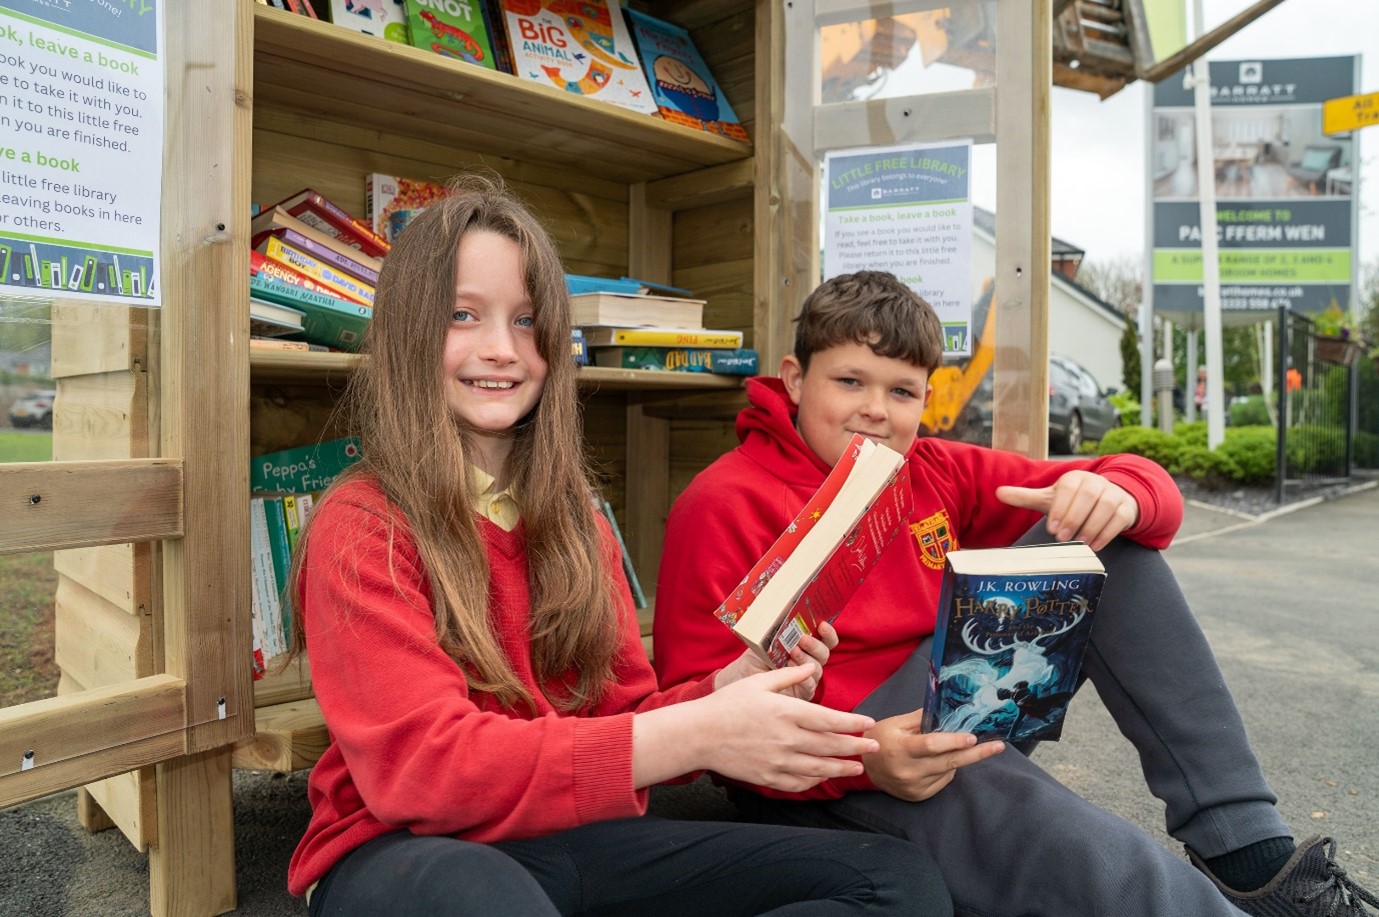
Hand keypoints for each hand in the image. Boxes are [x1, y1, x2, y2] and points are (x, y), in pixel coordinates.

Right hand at [668, 666, 880, 792]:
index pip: (830, 719)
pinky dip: (815, 781)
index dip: (853, 723)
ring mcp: (778, 761)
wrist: (699, 735)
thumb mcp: (758, 683)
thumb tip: (812, 667)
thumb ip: (788, 677)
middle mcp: (787, 739)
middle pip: (831, 746)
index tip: (869, 723)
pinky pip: (799, 783)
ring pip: (820, 768)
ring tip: (857, 767)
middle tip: (874, 747)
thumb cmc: (727, 705)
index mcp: (786, 712)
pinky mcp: (768, 778)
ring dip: (842, 768)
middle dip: (857, 746)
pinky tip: (824, 777)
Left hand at [715, 621, 838, 700]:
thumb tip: (782, 603)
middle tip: (802, 638)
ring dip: (806, 659)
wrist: (741, 675)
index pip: (827, 639)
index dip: (828, 632)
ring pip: (818, 669)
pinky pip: (810, 687)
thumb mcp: (767, 635)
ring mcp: (807, 677)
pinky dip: (804, 678)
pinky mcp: (801, 693)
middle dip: (815, 644)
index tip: (822, 624)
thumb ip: (779, 625)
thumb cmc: (756, 653)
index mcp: (807, 644)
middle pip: (824, 653)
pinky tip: (791, 668)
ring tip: (792, 652)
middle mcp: (810, 660)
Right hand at [862, 710, 1004, 801]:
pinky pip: (943, 781)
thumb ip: (921, 718)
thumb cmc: (881, 739)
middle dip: (976, 754)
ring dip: (958, 757)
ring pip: (948, 770)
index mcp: (900, 749)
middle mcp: (908, 771)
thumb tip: (948, 711)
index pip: (931, 745)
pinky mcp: (919, 796)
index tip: (973, 737)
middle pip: (949, 762)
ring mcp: (915, 786)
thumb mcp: (895, 723)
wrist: (865, 768)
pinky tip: (939, 761)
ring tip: (955, 746)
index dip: (953, 741)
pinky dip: (947, 768)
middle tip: (998, 746)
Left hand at [997, 470, 1139, 549]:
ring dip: (1092, 526)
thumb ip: (1026, 497)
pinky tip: (1095, 545)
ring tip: (1079, 543)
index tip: (1051, 529)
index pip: (1069, 488)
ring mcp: (1114, 494)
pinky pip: (1119, 519)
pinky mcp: (1126, 508)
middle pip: (1089, 496)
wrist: (1107, 500)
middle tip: (1062, 538)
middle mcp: (1096, 482)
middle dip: (1075, 518)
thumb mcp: (1050, 499)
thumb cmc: (1073, 501)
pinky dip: (1107, 533)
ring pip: (1106, 507)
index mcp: (1075, 477)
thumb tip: (998, 492)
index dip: (1061, 508)